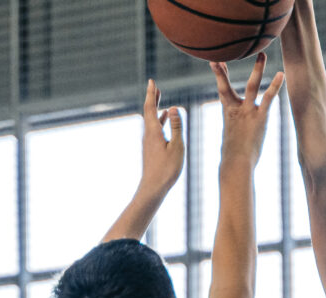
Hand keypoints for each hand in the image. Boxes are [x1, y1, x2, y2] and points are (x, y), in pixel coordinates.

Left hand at [140, 79, 184, 196]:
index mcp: (153, 132)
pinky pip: (154, 129)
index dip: (151, 94)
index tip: (152, 81)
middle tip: (155, 87)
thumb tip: (175, 108)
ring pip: (151, 120)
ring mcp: (148, 142)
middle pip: (149, 112)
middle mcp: (148, 135)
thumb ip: (177, 127)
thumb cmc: (167, 169)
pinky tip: (165, 120)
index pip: (150, 107)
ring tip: (160, 100)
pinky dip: (159, 121)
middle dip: (152, 98)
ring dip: (156, 109)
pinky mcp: (151, 148)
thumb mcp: (177, 147)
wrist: (153, 187)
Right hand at [211, 54, 284, 165]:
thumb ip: (236, 131)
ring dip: (257, 69)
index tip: (217, 61)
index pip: (222, 89)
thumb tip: (235, 138)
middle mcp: (236, 109)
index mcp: (228, 113)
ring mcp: (248, 112)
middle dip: (224, 70)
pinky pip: (268, 98)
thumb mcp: (232, 139)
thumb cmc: (234, 156)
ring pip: (251, 86)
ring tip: (262, 54)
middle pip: (227, 85)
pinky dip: (275, 86)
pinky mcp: (260, 118)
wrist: (237, 164)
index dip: (219, 75)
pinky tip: (281, 74)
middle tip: (225, 54)